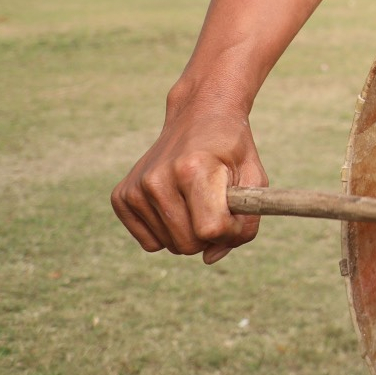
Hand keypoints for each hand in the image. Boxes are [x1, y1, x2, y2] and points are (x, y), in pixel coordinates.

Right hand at [111, 95, 266, 263]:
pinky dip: (167, 232)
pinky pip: (150, 242)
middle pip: (189, 243)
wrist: (199, 117)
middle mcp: (158, 178)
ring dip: (189, 232)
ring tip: (196, 199)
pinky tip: (176, 203)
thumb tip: (210, 258)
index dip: (231, 231)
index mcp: (193, 169)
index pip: (211, 228)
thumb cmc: (232, 150)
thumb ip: (245, 223)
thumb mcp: (254, 179)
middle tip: (217, 205)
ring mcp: (136, 188)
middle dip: (210, 235)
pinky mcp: (121, 196)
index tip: (236, 215)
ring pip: (170, 245)